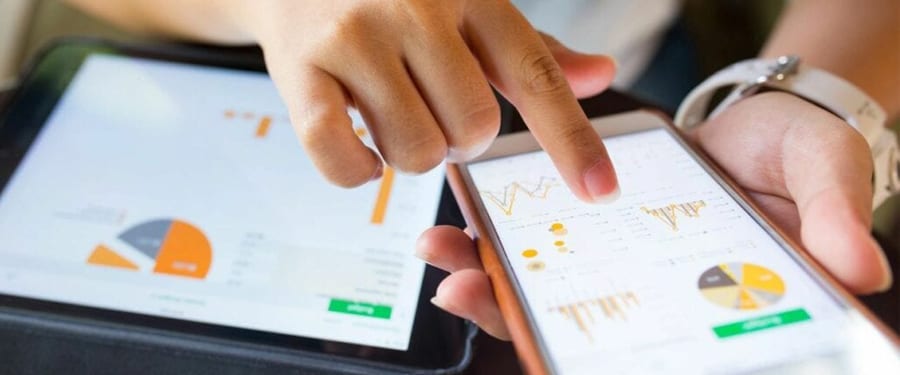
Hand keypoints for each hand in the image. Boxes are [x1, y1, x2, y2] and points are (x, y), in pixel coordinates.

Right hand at [234, 0, 617, 199]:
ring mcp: (355, 37)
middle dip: (459, 142)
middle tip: (432, 112)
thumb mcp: (467, 9)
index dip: (573, 140)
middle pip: (473, 129)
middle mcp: (416, 10)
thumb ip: (528, 51)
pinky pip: (340, 156)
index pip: (536, 76)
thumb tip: (600, 74)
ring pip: (414, 151)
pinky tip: (358, 148)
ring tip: (391, 116)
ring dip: (409, 154)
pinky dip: (356, 171)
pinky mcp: (301, 68)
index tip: (601, 190)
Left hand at [416, 91, 892, 339]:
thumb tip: (863, 269)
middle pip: (580, 319)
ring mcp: (617, 253)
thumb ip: (836, 217)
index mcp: (707, 295)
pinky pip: (545, 232)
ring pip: (550, 281)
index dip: (602, 353)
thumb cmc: (800, 154)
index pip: (651, 341)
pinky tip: (467, 224)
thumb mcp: (828, 175)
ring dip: (492, 275)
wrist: (769, 113)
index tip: (551, 352)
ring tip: (443, 263)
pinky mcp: (593, 215)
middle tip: (463, 296)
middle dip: (517, 314)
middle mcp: (651, 286)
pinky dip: (505, 233)